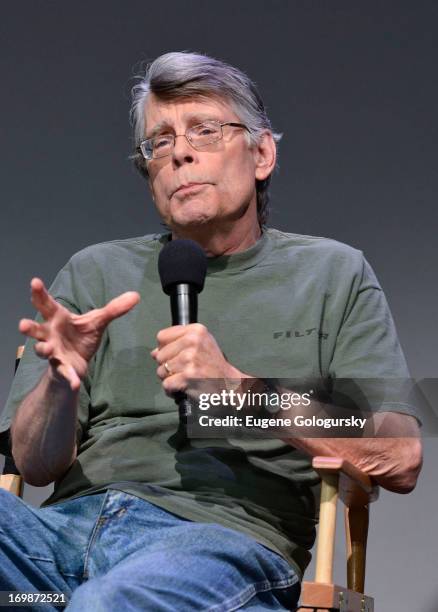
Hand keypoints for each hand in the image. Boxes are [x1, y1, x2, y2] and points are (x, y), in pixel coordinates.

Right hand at [19, 277, 139, 390]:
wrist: (77, 363)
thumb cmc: (81, 337)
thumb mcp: (98, 321)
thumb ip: (114, 309)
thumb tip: (135, 295)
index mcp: (58, 319)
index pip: (47, 304)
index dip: (39, 293)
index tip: (35, 282)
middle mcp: (50, 335)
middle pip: (36, 329)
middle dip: (29, 327)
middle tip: (22, 324)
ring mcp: (53, 353)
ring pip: (43, 351)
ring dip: (43, 350)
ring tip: (48, 349)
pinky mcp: (62, 369)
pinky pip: (64, 373)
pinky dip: (69, 378)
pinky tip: (74, 383)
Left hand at [151, 323, 246, 396]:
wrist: (229, 384)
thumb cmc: (213, 364)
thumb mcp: (200, 344)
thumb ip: (177, 343)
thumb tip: (153, 352)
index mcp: (195, 330)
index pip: (162, 336)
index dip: (165, 348)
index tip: (177, 355)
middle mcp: (193, 341)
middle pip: (159, 355)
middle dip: (167, 365)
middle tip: (183, 369)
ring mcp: (190, 359)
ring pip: (161, 370)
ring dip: (169, 378)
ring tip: (184, 378)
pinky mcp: (188, 376)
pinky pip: (166, 384)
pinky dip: (172, 390)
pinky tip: (183, 387)